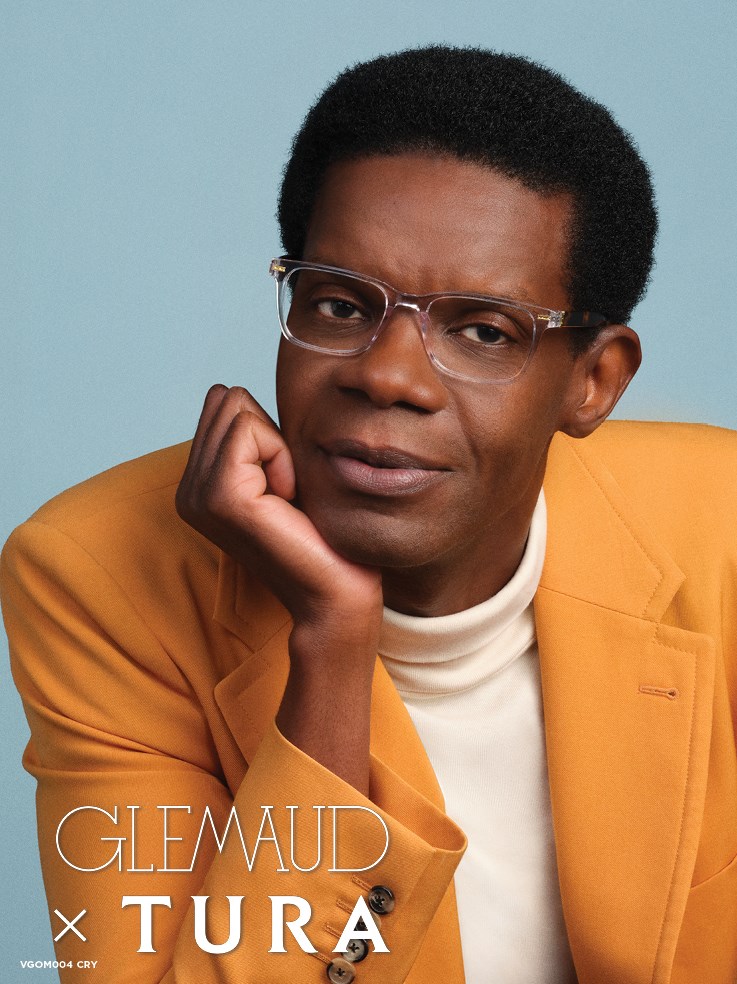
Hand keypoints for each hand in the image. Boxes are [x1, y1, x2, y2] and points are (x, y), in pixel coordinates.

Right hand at [176, 385, 381, 790]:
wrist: (336, 593)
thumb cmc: (322, 536)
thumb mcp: (282, 472)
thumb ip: (253, 437)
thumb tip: (230, 391)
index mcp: (197, 484)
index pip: (223, 403)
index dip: (269, 433)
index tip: (285, 485)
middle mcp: (187, 490)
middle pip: (227, 400)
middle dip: (270, 434)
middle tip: (287, 491)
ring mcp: (197, 495)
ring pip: (237, 409)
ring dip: (277, 447)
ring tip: (287, 497)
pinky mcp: (220, 496)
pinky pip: (250, 432)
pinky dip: (281, 456)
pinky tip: (288, 499)